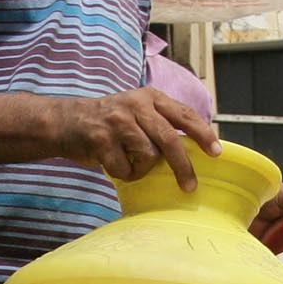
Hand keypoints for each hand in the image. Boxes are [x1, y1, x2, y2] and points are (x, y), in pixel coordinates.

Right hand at [59, 87, 219, 185]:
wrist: (66, 121)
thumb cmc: (110, 122)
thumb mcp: (137, 111)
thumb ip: (162, 122)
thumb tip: (196, 147)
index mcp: (150, 97)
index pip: (184, 114)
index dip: (202, 134)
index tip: (216, 152)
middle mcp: (136, 105)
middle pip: (169, 139)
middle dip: (182, 166)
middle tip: (190, 186)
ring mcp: (117, 121)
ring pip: (147, 156)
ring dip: (142, 169)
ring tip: (131, 164)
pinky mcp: (101, 139)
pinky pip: (124, 168)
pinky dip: (123, 174)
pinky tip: (113, 164)